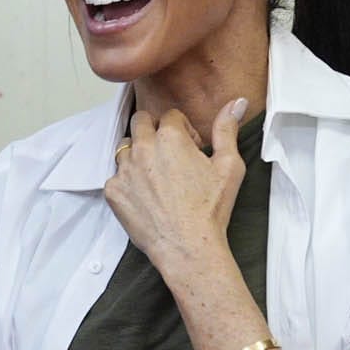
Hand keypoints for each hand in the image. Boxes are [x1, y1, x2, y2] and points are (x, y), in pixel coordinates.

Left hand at [103, 100, 247, 278]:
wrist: (188, 246)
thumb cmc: (210, 208)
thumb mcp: (229, 165)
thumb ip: (227, 129)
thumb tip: (236, 103)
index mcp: (170, 137)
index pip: (171, 116)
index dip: (184, 130)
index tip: (191, 149)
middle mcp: (142, 148)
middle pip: (140, 121)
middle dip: (154, 131)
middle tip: (169, 155)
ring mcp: (124, 170)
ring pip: (125, 147)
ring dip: (138, 153)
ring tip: (157, 176)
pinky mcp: (113, 191)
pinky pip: (116, 176)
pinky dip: (128, 181)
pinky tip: (147, 196)